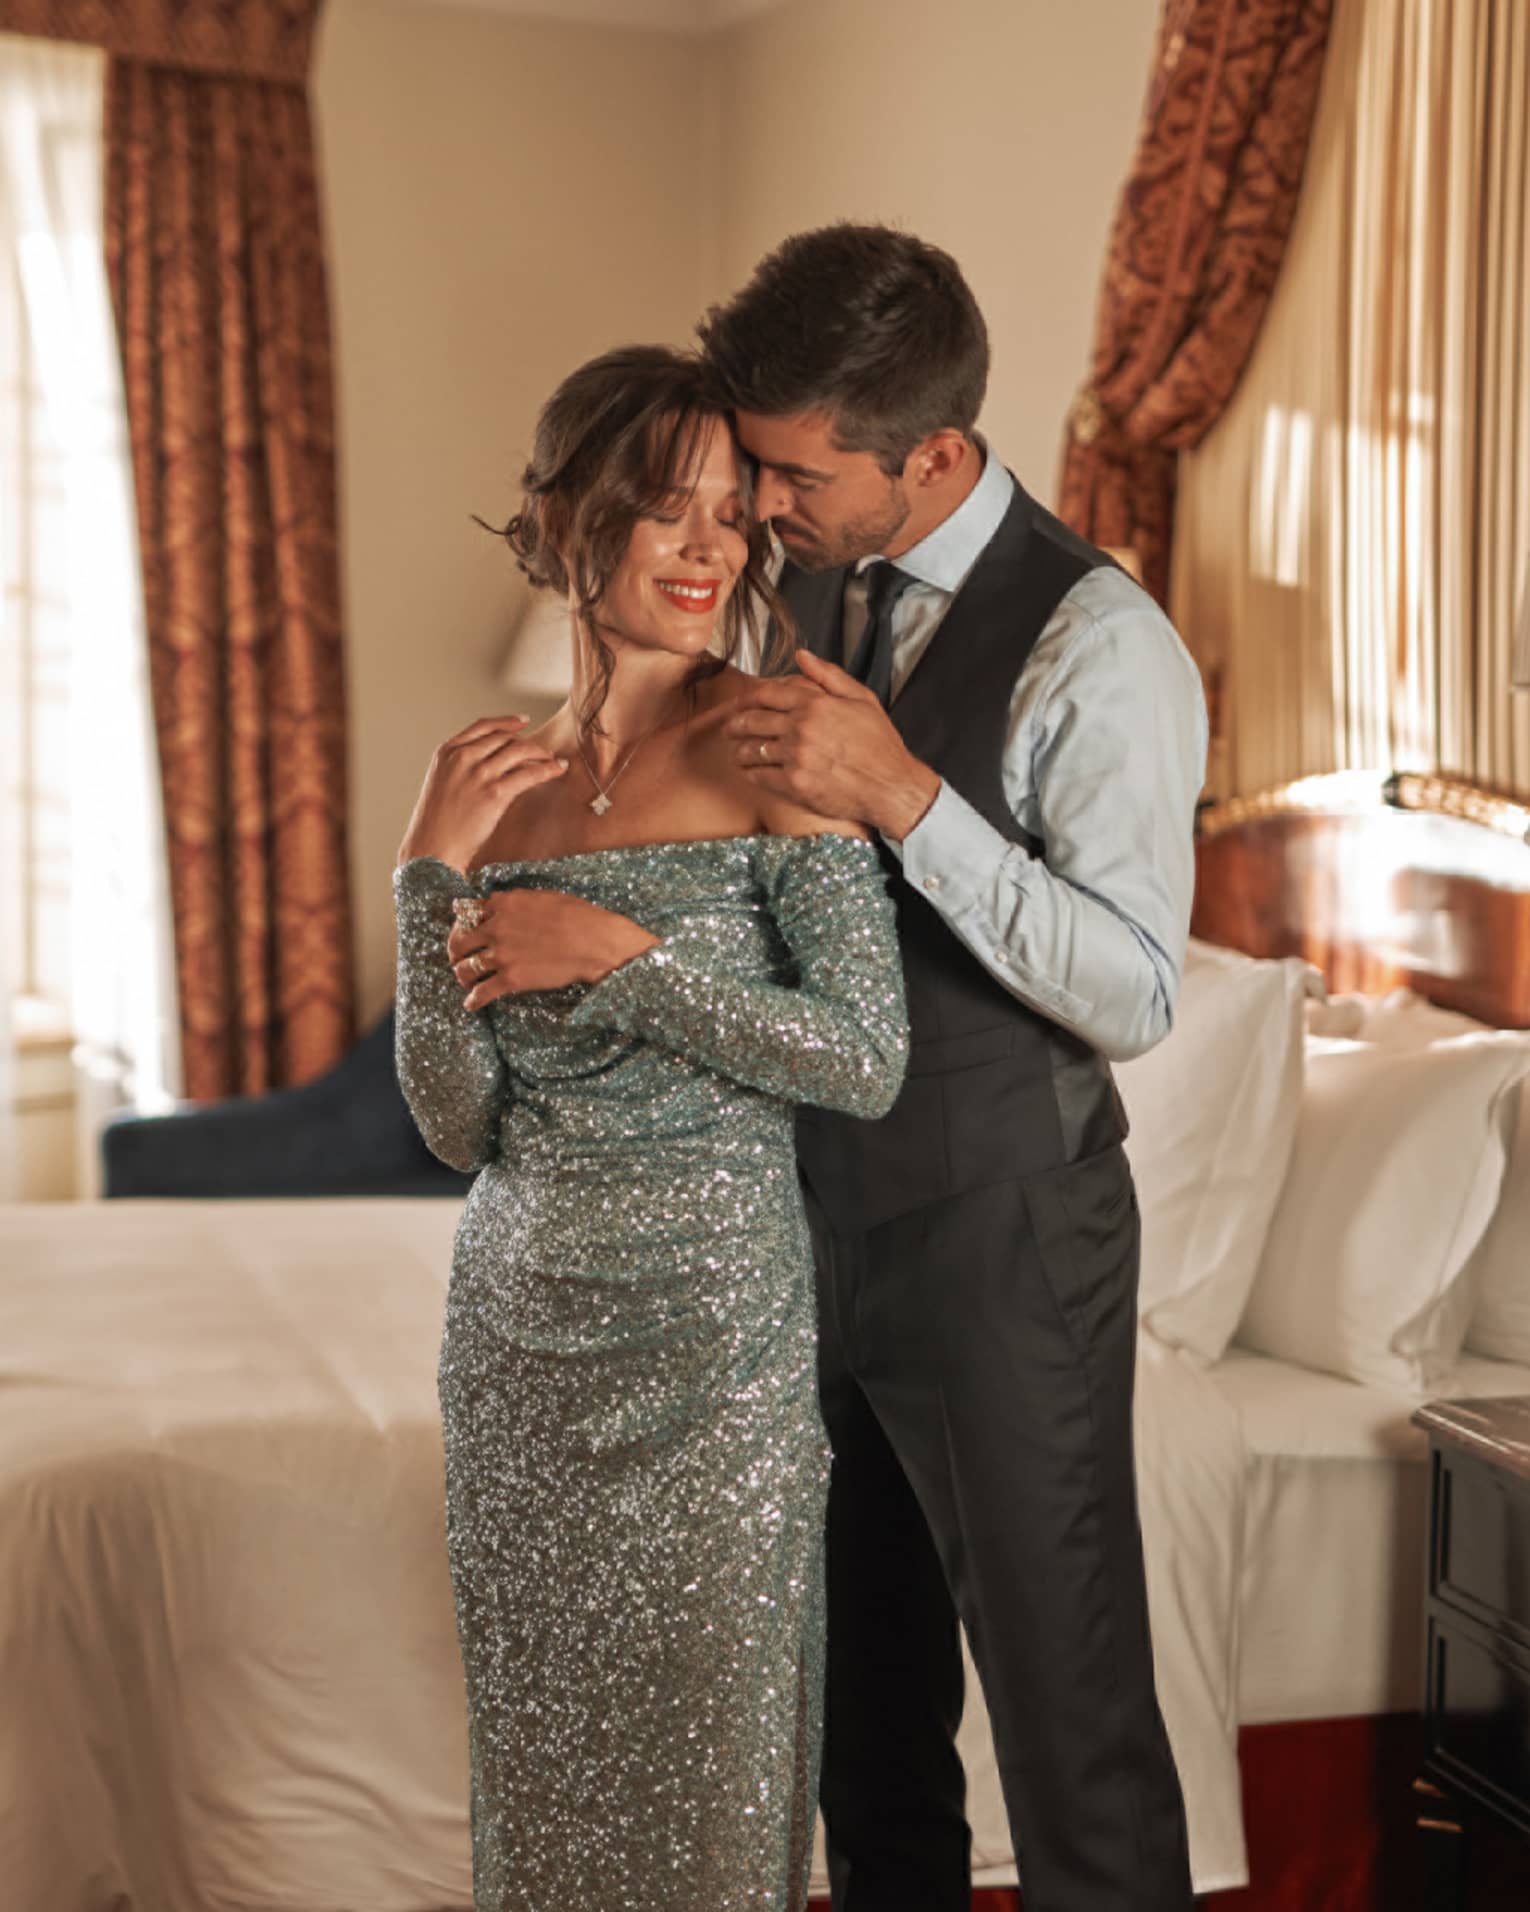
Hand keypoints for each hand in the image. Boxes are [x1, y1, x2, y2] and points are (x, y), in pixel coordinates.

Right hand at [397, 716, 568, 872]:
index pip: (482, 727)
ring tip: (553, 760)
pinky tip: (559, 768)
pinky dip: (549, 769)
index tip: (523, 721)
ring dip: (541, 753)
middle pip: (505, 738)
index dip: (507, 722)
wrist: (431, 849)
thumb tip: (490, 764)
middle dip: (527, 742)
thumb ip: (461, 768)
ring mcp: (479, 773)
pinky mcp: (495, 793)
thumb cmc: (436, 825)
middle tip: (543, 750)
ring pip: (520, 750)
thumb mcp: (441, 785)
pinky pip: (530, 773)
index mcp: (447, 752)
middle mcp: (463, 757)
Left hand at [446, 888, 657, 1007]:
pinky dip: (473, 1001)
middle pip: (458, 942)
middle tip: (459, 960)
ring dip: (462, 977)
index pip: (467, 913)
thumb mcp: (543, 897)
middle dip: (456, 953)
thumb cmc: (579, 916)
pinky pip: (481, 993)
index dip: (463, 925)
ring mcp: (501, 955)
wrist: (596, 942)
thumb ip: (516, 901)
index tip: (465, 934)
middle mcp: (496, 928)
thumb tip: (500, 904)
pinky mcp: (511, 979)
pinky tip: (472, 1005)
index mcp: (504, 904)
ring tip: (467, 983)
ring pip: (464, 969)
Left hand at [725, 651, 940, 839]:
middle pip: (752, 720)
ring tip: (737, 752)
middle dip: (735, 723)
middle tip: (729, 727)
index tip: (739, 703)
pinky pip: (760, 776)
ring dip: (740, 750)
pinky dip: (751, 773)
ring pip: (751, 750)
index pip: (766, 694)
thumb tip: (801, 655)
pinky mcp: (795, 785)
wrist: (890, 787)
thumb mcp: (862, 699)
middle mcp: (801, 728)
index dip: (746, 697)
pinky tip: (751, 771)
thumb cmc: (880, 744)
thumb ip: (829, 676)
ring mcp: (796, 757)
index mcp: (815, 704)